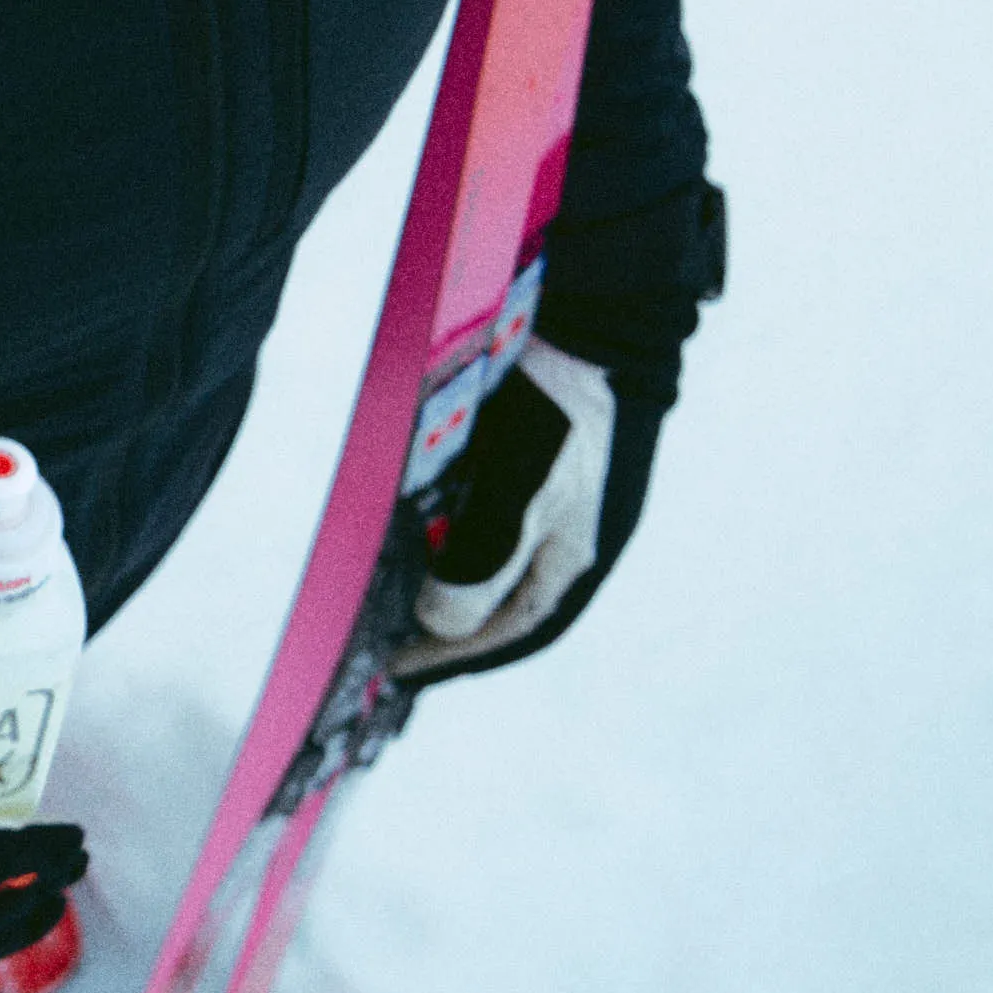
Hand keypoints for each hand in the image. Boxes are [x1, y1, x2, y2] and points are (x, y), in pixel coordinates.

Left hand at [397, 339, 617, 674]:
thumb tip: (440, 622)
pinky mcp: (536, 452)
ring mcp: (557, 492)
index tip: (401, 671)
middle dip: (452, 622)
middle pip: (505, 598)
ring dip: (448, 574)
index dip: (458, 655)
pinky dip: (454, 526)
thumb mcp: (521, 497)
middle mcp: (571, 532)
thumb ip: (482, 565)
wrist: (601, 321)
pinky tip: (420, 518)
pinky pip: (488, 508)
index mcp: (578, 556)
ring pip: (495, 553)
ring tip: (395, 585)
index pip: (514, 629)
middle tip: (392, 634)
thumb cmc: (562, 414)